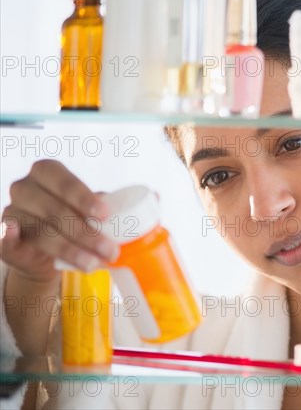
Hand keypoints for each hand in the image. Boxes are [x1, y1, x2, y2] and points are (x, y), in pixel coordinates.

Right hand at [0, 160, 118, 283]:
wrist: (51, 251)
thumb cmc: (76, 220)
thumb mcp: (93, 209)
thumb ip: (114, 204)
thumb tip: (150, 201)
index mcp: (48, 173)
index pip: (64, 181)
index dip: (83, 198)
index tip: (105, 216)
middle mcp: (25, 188)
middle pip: (55, 210)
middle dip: (85, 233)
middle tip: (110, 250)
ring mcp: (12, 212)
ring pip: (41, 232)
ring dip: (70, 249)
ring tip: (94, 263)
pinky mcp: (4, 238)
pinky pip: (6, 238)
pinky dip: (10, 237)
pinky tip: (17, 236)